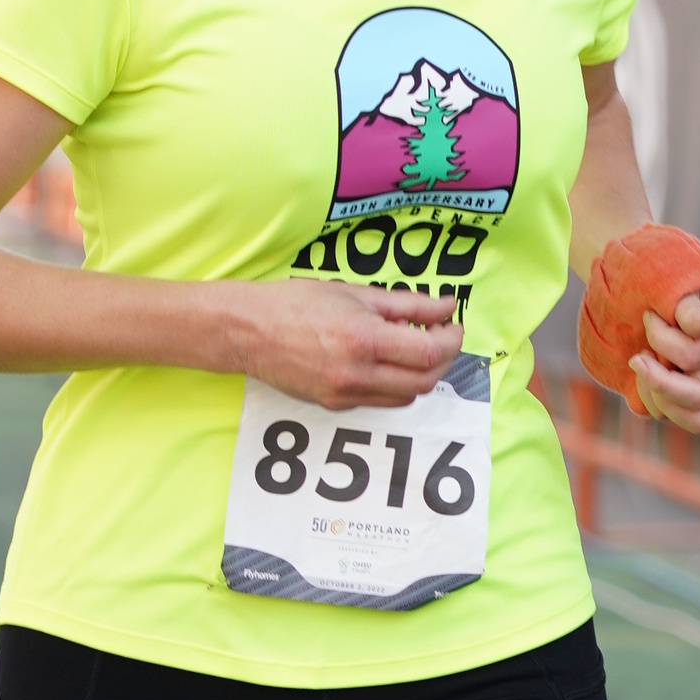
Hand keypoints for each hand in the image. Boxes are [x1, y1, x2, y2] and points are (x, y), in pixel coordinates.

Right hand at [230, 275, 464, 407]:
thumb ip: (408, 303)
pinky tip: (385, 360)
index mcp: (363, 339)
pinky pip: (380, 401)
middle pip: (424, 381)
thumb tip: (446, 306)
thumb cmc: (296, 303)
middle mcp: (356, 373)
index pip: (428, 352)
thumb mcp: (356, 293)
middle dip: (442, 359)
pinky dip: (395, 383)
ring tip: (411, 346)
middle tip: (439, 336)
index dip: (450, 340)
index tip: (451, 325)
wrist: (247, 331)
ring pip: (406, 397)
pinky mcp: (334, 405)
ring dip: (420, 374)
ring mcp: (344, 394)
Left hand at [632, 284, 699, 431]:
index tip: (648, 314)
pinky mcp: (678, 398)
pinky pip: (668, 418)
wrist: (635, 290)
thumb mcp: (673, 281)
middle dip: (661, 381)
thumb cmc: (658, 282)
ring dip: (657, 396)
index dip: (661, 336)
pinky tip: (638, 377)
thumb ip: (686, 302)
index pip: (694, 353)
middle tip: (637, 356)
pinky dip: (647, 402)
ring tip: (641, 368)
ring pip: (694, 419)